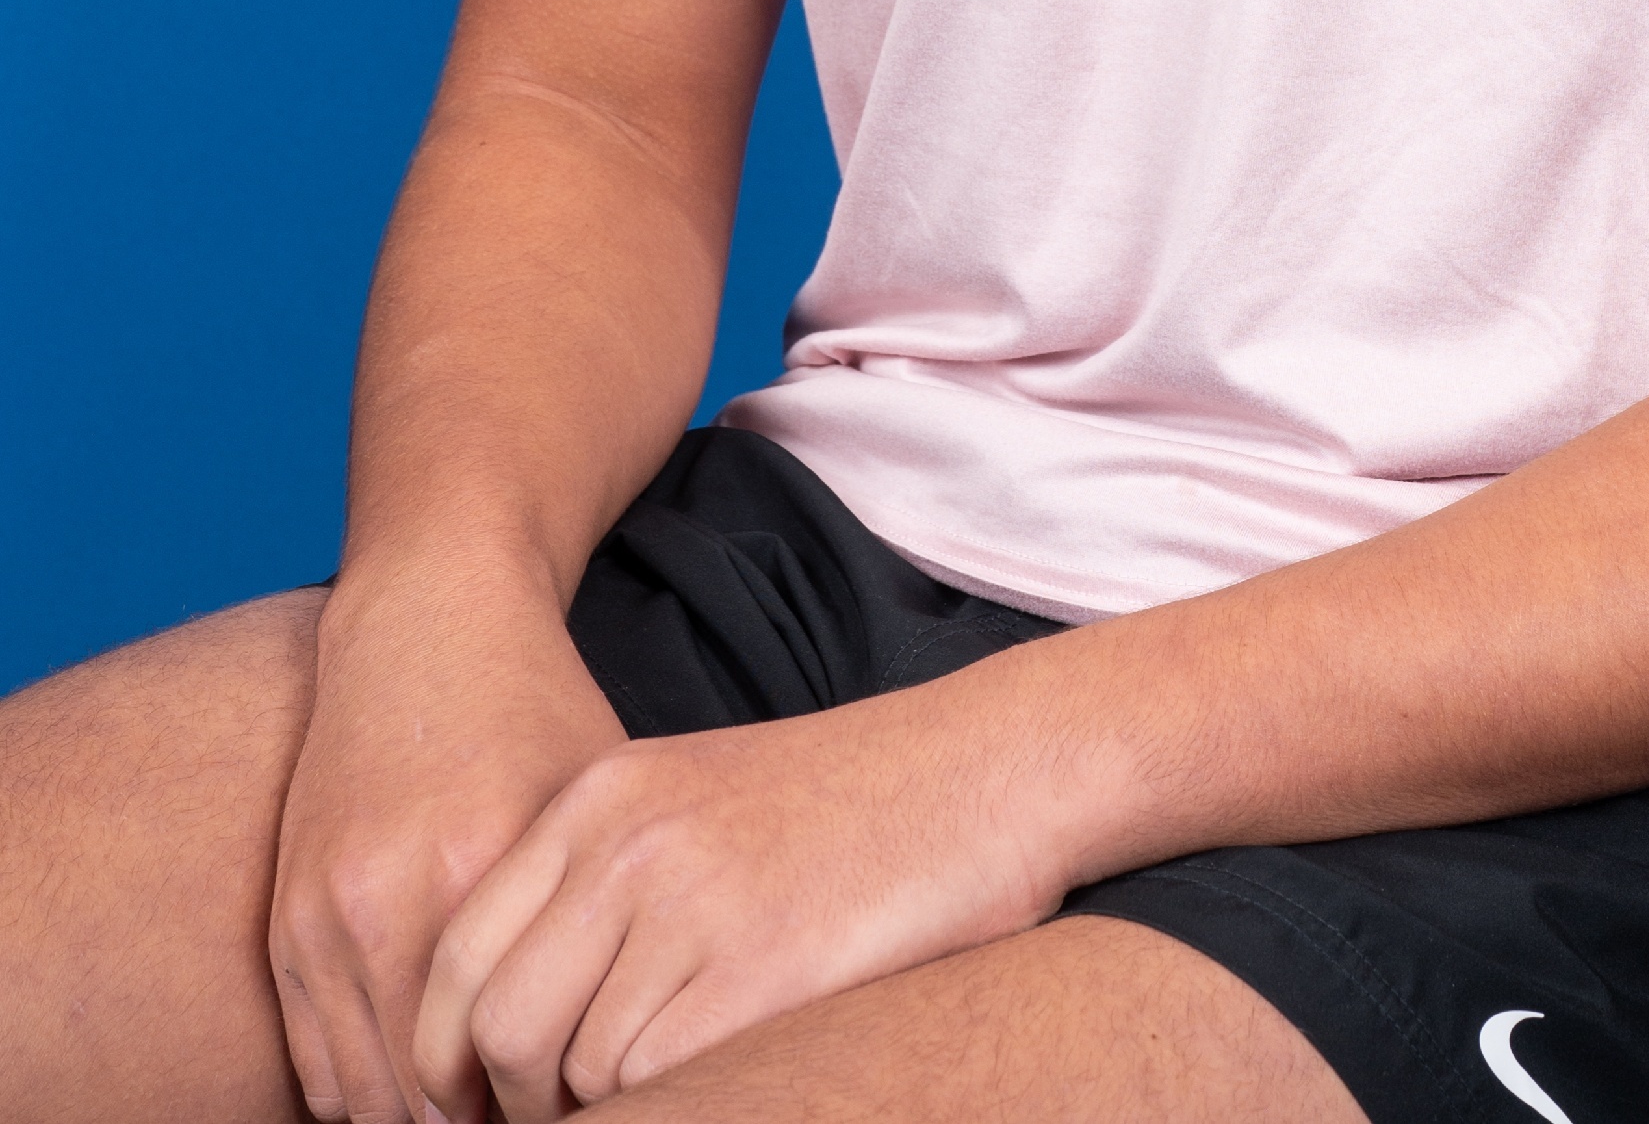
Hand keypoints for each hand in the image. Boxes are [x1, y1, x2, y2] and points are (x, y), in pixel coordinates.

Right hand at [268, 556, 626, 1123]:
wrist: (429, 619)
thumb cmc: (535, 707)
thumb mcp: (596, 803)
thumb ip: (597, 927)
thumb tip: (615, 1054)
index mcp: (480, 880)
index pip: (500, 1074)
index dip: (538, 1110)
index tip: (565, 1099)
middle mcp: (388, 906)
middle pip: (424, 1105)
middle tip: (522, 1105)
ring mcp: (324, 915)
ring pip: (363, 1100)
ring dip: (416, 1117)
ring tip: (478, 1100)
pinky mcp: (287, 918)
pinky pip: (313, 1063)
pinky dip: (362, 1090)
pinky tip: (419, 1074)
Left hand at [412, 660, 1085, 1121]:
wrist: (990, 770)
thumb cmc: (853, 806)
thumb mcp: (696, 809)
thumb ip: (602, 891)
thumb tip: (520, 1032)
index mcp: (600, 800)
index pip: (457, 955)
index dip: (448, 1056)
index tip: (475, 1107)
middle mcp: (625, 845)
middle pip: (492, 1024)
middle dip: (511, 1105)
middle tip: (563, 1123)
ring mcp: (688, 905)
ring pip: (571, 1070)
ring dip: (601, 1110)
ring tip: (667, 1089)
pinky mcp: (753, 971)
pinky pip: (654, 1082)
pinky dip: (672, 1103)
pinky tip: (723, 1079)